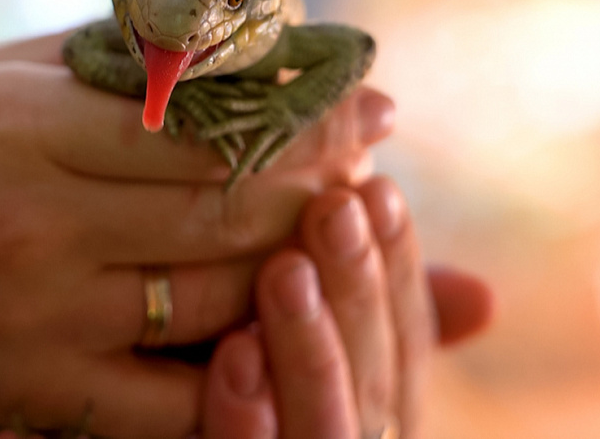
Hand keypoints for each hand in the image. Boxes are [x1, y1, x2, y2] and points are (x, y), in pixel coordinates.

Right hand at [0, 31, 394, 438]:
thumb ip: (89, 61)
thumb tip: (212, 42)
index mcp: (25, 126)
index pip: (206, 122)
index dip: (305, 119)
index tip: (369, 110)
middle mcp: (36, 221)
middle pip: (228, 211)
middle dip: (319, 191)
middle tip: (370, 174)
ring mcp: (35, 315)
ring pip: (214, 302)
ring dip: (292, 274)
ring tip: (338, 243)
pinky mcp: (25, 388)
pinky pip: (164, 400)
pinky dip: (234, 375)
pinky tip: (275, 340)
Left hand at [203, 177, 491, 438]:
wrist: (114, 419)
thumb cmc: (187, 377)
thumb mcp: (286, 335)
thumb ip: (357, 305)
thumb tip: (485, 294)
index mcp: (368, 412)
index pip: (404, 342)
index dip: (399, 268)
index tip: (379, 185)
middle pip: (374, 385)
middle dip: (359, 293)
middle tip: (336, 206)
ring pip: (325, 431)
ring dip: (310, 348)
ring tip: (285, 268)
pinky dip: (248, 422)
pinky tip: (234, 355)